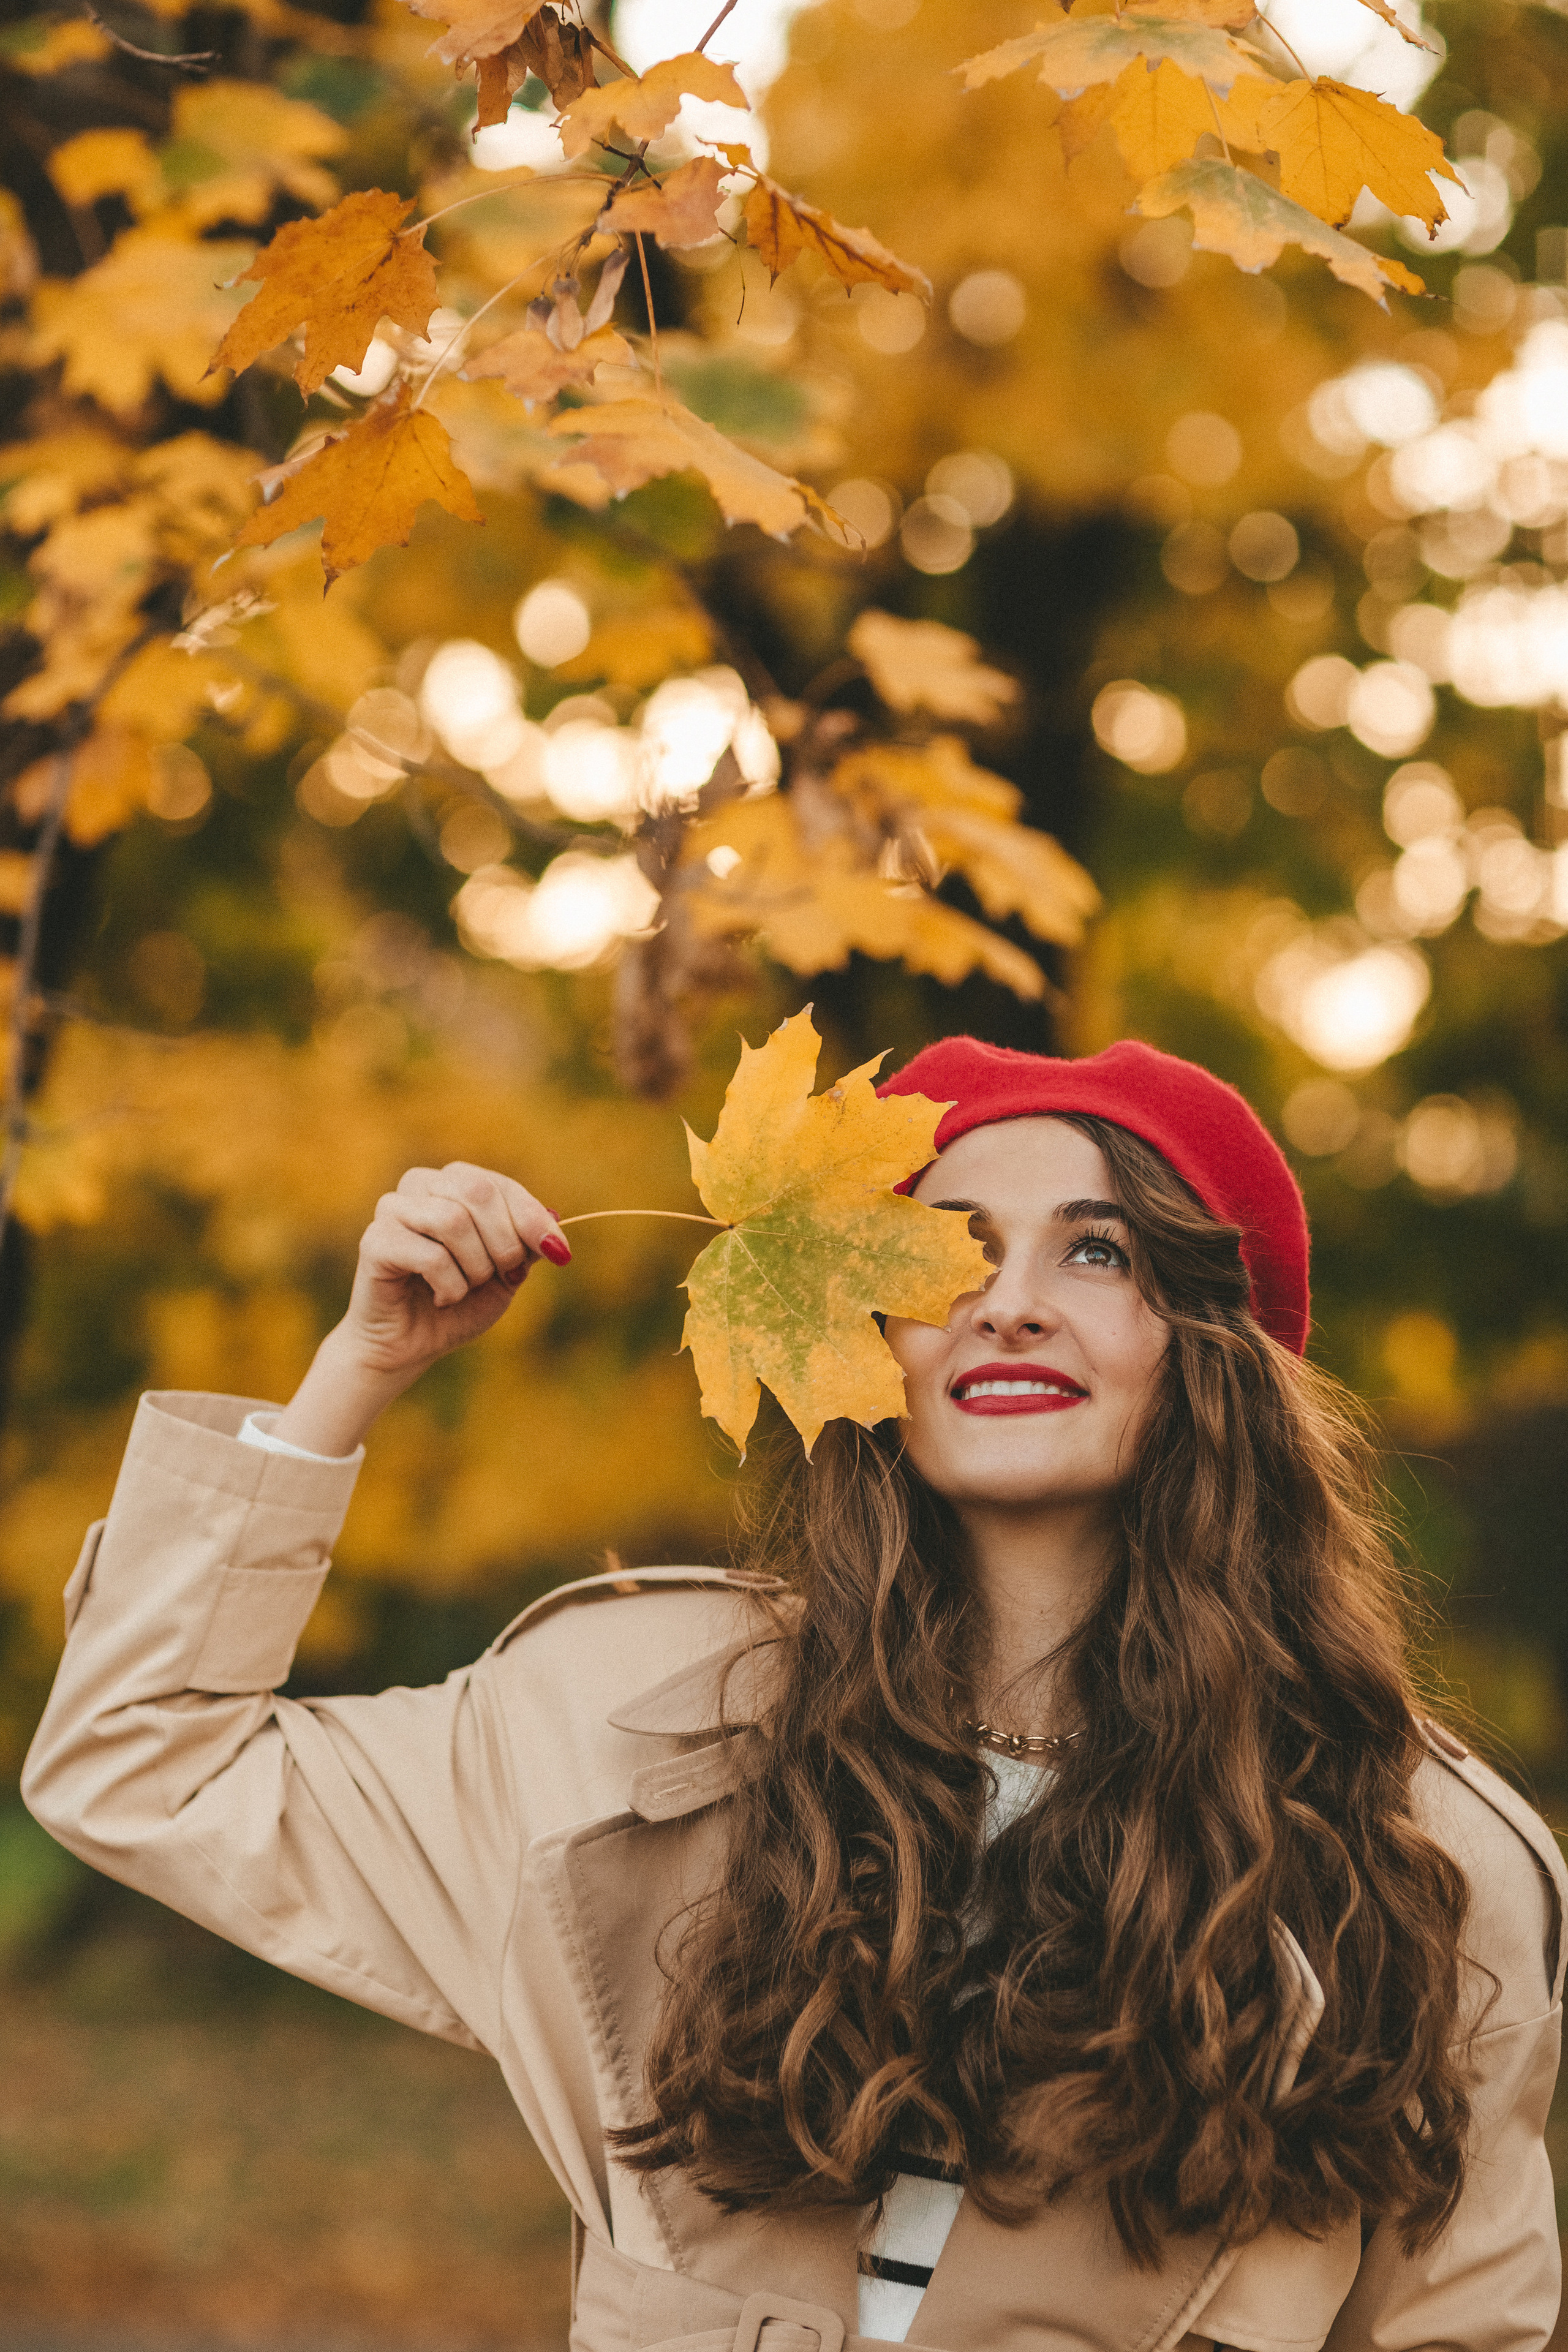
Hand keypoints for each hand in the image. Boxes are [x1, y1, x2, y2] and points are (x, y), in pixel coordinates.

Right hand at [271, 1164, 567, 1456]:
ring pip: (454, 1221)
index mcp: (451, 1183)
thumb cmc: (457, 1305)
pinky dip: (450, 1286)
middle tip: (501, 1276)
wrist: (408, 1347)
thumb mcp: (506, 1273)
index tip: (559, 1253)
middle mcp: (419, 1185)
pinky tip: (441, 1298)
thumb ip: (527, 1244)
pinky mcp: (375, 1241)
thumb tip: (555, 1217)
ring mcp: (392, 1209)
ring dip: (475, 1267)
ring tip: (465, 1289)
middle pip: (479, 1192)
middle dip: (505, 1243)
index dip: (533, 1218)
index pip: (500, 1185)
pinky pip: (430, 1255)